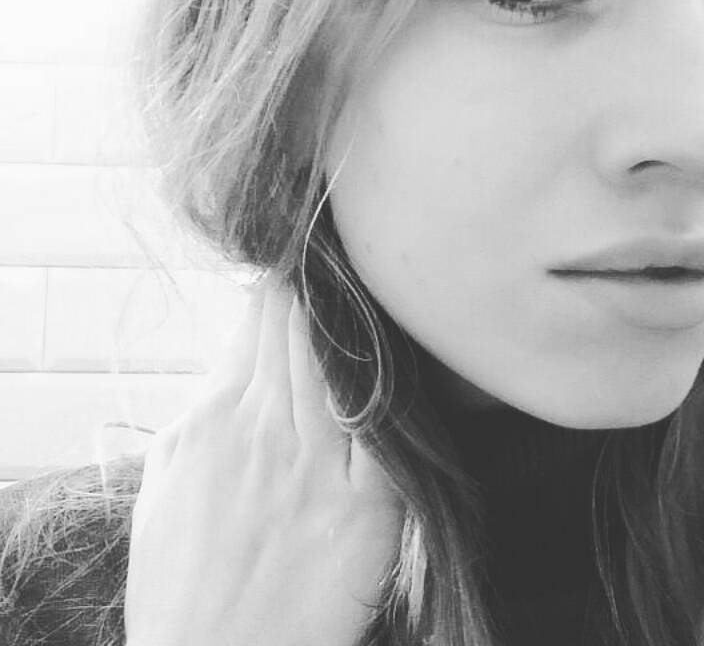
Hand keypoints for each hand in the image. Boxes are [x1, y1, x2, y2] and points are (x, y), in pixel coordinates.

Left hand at [124, 277, 402, 645]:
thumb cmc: (313, 599)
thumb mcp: (375, 514)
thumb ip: (372, 423)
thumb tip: (364, 350)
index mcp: (297, 420)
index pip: (301, 311)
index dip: (319, 281)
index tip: (342, 268)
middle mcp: (240, 412)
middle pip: (267, 314)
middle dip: (296, 293)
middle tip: (324, 292)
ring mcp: (196, 430)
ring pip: (238, 345)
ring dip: (267, 334)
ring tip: (298, 345)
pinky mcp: (164, 454)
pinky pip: (209, 388)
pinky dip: (237, 381)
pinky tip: (258, 412)